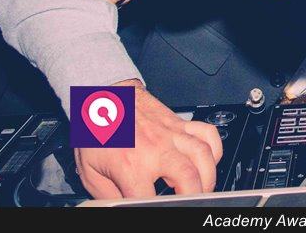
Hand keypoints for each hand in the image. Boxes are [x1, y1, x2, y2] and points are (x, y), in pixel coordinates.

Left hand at [75, 80, 222, 198]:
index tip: (155, 209)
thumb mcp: (90, 172)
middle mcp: (156, 148)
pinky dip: (215, 149)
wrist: (102, 96)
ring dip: (208, 177)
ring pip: (204, 156)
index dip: (154, 209)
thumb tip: (122, 207)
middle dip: (193, 196)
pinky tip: (209, 161)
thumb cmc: (95, 130)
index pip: (150, 199)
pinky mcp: (180, 123)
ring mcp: (171, 133)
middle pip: (189, 178)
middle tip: (188, 202)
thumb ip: (108, 197)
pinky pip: (208, 134)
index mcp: (131, 164)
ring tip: (202, 188)